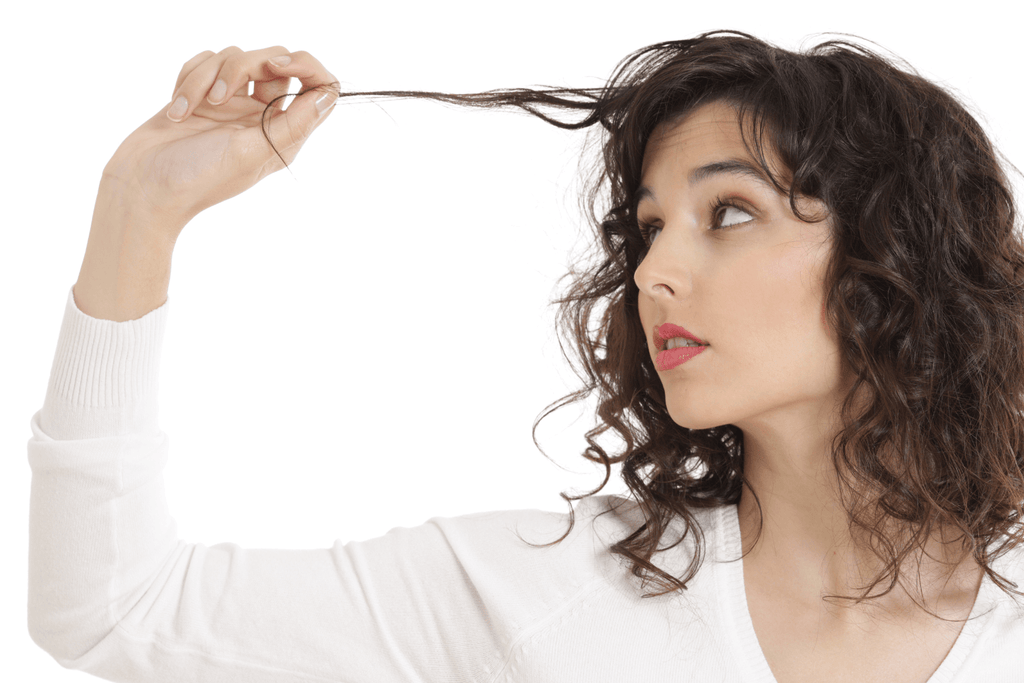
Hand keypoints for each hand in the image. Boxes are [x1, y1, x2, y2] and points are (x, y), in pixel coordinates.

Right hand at [101, 46, 339, 236]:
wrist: (142, 185)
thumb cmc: (199, 177)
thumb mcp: (253, 152)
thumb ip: (293, 124)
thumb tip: (328, 98)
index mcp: (283, 133)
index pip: (318, 88)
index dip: (306, 66)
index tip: (279, 68)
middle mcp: (261, 115)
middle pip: (274, 60)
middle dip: (244, 67)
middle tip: (220, 96)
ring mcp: (231, 104)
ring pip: (235, 56)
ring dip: (205, 78)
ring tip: (188, 112)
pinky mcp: (200, 94)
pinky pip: (205, 61)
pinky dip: (189, 78)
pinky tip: (177, 108)